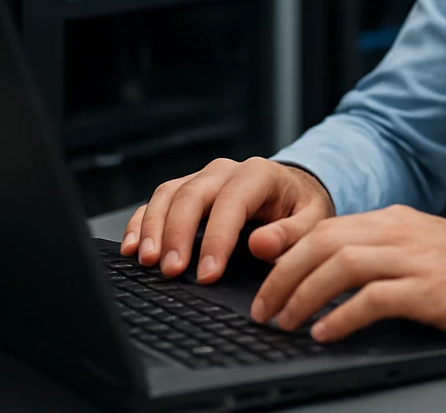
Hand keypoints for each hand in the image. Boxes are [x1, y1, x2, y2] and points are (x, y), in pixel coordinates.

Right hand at [120, 157, 334, 282]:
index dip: (216, 239)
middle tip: (171, 271)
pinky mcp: (186, 190)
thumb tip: (261, 244)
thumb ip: (292, 235)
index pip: (231, 203)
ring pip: (168, 195)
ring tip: (147, 261)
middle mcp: (226, 171)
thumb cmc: (301, 208)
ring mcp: (202, 178)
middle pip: (192, 196)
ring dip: (153, 228)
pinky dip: (141, 222)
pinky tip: (132, 247)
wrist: (293, 191)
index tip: (207, 274)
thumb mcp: (313, 221)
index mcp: (259, 174)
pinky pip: (157, 201)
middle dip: (177, 234)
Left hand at [248, 205, 445, 342]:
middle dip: (282, 276)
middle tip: (262, 308)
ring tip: (284, 322)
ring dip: (302, 295)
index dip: (287, 256)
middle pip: (323, 242)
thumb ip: (380, 254)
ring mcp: (416, 258)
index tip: (265, 284)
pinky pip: (374, 297)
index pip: (325, 229)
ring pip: (340, 265)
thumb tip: (329, 276)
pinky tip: (324, 333)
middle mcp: (400, 232)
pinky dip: (342, 315)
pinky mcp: (432, 289)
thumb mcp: (422, 251)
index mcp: (394, 220)